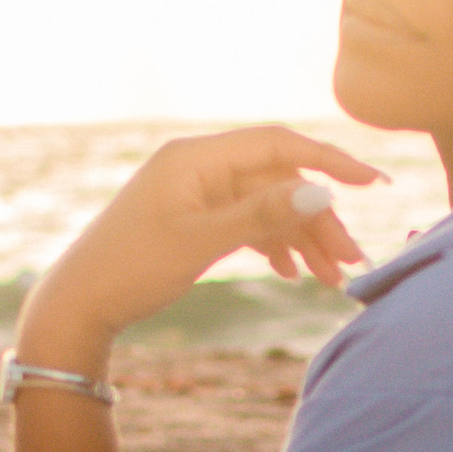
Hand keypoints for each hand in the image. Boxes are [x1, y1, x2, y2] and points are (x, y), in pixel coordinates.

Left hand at [17, 129, 379, 363]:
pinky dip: (273, 246)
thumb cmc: (130, 270)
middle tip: (351, 263)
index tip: (373, 184)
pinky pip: (247, 223)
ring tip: (330, 279)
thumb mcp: (199, 243)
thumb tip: (321, 193)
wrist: (78, 306)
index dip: (330, 161)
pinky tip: (290, 273)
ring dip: (301, 239)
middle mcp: (199, 167)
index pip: (278, 145)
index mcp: (196, 158)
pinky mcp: (194, 220)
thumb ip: (261, 215)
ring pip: (267, 207)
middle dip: (318, 220)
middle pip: (278, 181)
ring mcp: (196, 194)